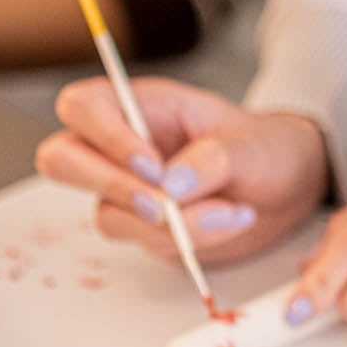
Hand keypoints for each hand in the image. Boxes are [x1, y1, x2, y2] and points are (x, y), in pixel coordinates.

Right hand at [35, 77, 329, 261]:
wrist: (285, 186)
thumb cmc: (264, 147)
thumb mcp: (249, 144)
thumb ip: (212, 159)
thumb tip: (170, 186)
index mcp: (140, 105)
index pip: (82, 107)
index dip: (105, 137)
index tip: (153, 165)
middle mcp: (120, 146)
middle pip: (61, 160)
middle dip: (113, 187)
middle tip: (165, 205)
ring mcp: (126, 190)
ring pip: (107, 214)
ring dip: (169, 224)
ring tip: (231, 212)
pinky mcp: (144, 227)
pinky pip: (143, 242)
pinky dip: (186, 241)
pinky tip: (228, 222)